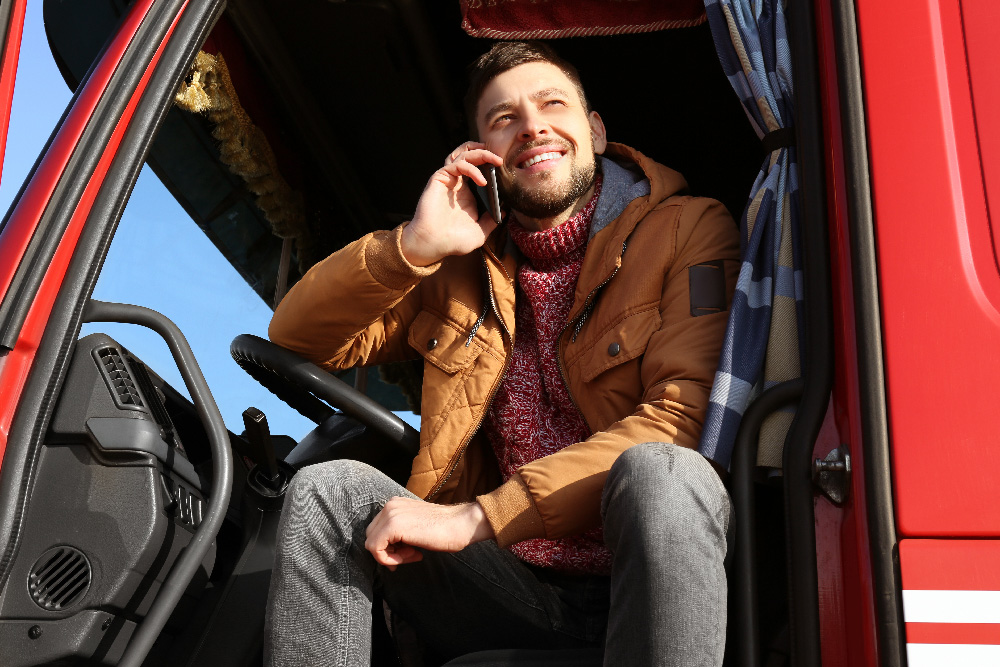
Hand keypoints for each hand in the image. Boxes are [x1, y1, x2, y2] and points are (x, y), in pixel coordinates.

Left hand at [364, 497, 494, 569]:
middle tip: (410, 555)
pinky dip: (391, 559)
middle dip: (388, 551)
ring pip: (372, 544)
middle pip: (372, 537)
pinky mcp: (393, 526)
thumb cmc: (444, 529)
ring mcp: (390, 514)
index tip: (407, 553)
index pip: (377, 531)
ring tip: (414, 554)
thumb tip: (384, 549)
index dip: (389, 547)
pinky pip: (376, 549)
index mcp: (394, 504)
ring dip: (392, 556)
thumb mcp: (415, 526)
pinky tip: (414, 555)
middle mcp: (389, 506)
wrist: (461, 523)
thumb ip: (399, 531)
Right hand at [400, 142, 502, 266]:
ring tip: (495, 161)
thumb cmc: (453, 241)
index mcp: (467, 194)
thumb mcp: (480, 233)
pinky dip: (472, 169)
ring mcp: (449, 180)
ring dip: (480, 154)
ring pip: (463, 156)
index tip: (504, 169)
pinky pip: (456, 165)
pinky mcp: (440, 178)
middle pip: (471, 157)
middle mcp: (458, 184)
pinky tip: (482, 181)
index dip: (490, 165)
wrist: (432, 244)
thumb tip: (504, 211)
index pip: (479, 170)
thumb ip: (492, 221)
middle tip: (500, 159)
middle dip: (486, 154)